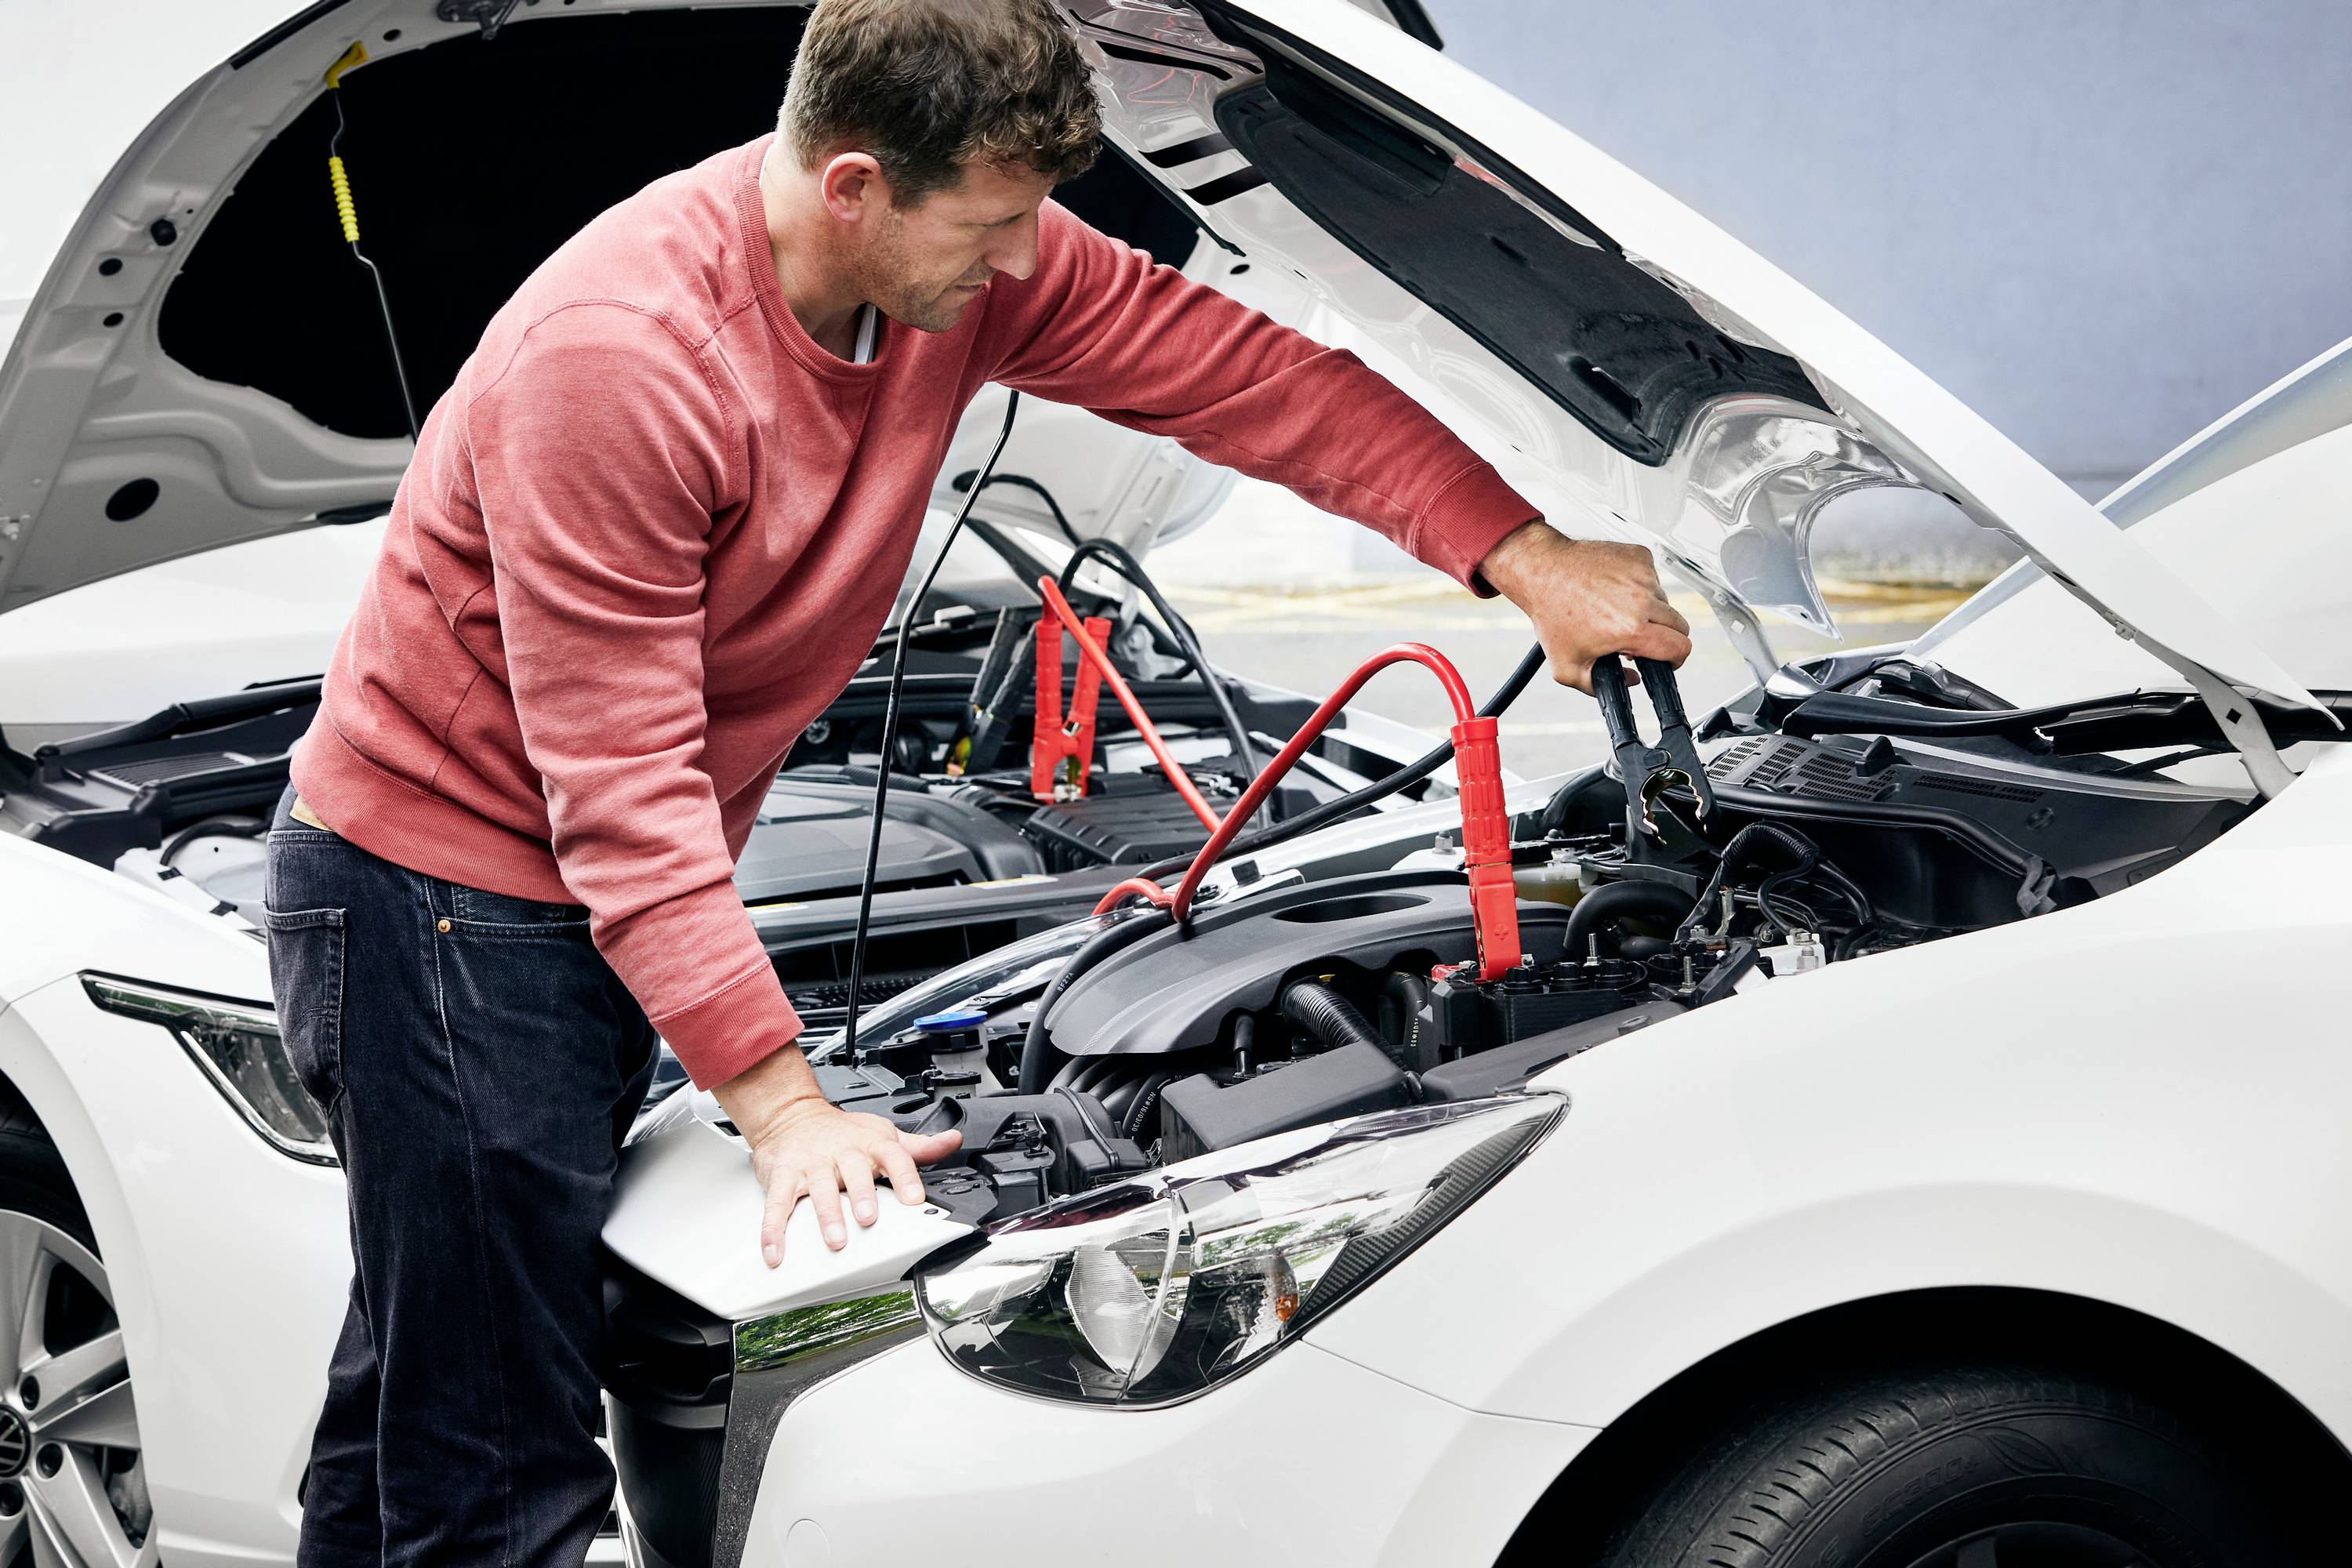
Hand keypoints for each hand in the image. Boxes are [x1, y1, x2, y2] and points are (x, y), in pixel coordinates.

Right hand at [711, 1047, 962, 1264]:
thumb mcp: (883, 1134)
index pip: (893, 1155)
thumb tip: (952, 1142)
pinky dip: (773, 1229)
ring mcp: (811, 1164)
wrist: (791, 1114)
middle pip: (854, 1171)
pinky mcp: (784, 1176)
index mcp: (870, 1143)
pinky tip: (776, 1252)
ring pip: (818, 1189)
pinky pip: (778, 1203)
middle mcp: (841, 1152)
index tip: (915, 1198)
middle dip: (861, 1195)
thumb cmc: (842, 1132)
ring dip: (826, 1215)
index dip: (906, 1176)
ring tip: (835, 1239)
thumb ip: (919, 1146)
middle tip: (868, 1218)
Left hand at [1477, 520, 1691, 693]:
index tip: (1667, 660)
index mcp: (1630, 628)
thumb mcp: (1567, 667)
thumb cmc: (1551, 612)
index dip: (1676, 660)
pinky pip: (1653, 577)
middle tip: (1639, 638)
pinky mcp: (1639, 556)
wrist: (1542, 571)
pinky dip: (1640, 586)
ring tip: (1618, 611)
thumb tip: (1631, 681)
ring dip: (1650, 610)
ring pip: (1665, 600)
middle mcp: (1641, 599)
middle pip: (1679, 625)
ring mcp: (1643, 574)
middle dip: (1664, 636)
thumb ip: (1600, 686)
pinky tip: (1615, 590)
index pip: (1680, 647)